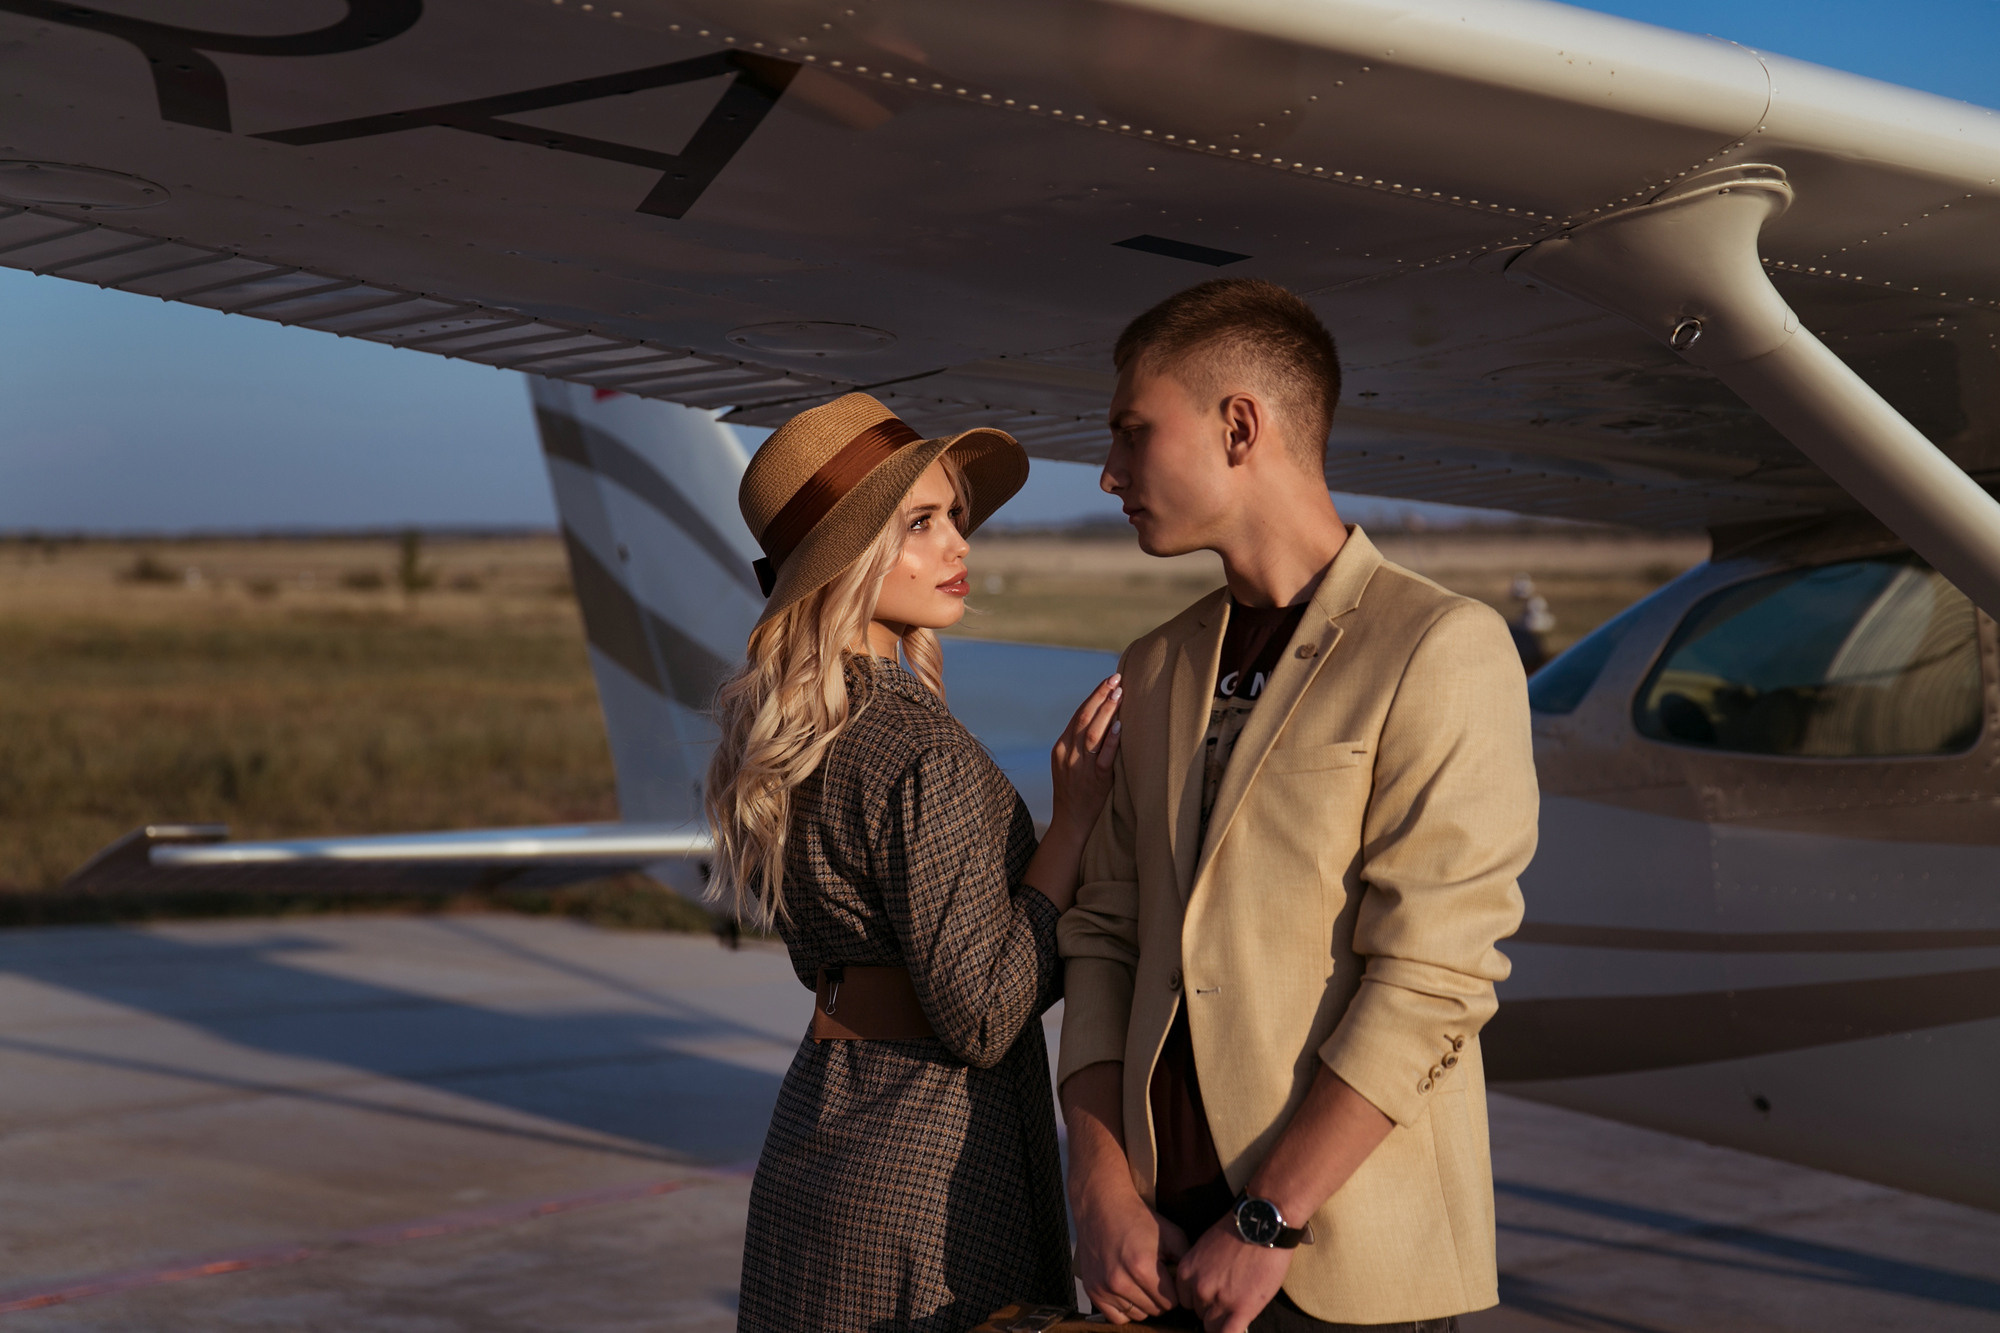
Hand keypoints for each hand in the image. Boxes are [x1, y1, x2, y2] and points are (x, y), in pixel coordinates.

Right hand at [1049, 673, 1120, 839]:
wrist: (1070, 822)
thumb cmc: (1074, 791)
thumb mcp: (1069, 763)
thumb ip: (1079, 743)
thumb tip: (1101, 717)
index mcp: (1061, 747)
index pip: (1078, 715)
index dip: (1094, 696)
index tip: (1108, 680)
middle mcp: (1068, 754)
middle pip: (1084, 718)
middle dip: (1101, 696)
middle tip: (1117, 678)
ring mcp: (1080, 767)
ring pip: (1093, 733)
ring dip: (1107, 711)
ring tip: (1120, 693)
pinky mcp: (1095, 781)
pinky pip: (1104, 757)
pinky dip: (1111, 740)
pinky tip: (1120, 725)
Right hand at [1072, 1172, 1186, 1323]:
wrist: (1102, 1206)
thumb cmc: (1138, 1219)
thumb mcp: (1171, 1234)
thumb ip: (1185, 1261)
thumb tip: (1192, 1286)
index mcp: (1143, 1267)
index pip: (1171, 1302)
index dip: (1174, 1290)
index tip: (1168, 1277)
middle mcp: (1121, 1281)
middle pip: (1155, 1310)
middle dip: (1159, 1297)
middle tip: (1154, 1277)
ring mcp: (1104, 1288)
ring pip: (1137, 1315)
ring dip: (1143, 1303)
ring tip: (1140, 1282)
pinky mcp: (1093, 1291)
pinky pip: (1116, 1317)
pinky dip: (1125, 1308)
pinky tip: (1127, 1291)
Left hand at [1172, 1219, 1293, 1332]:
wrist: (1263, 1224)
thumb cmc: (1238, 1230)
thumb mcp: (1205, 1247)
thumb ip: (1200, 1270)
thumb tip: (1203, 1286)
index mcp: (1187, 1271)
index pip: (1185, 1300)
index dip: (1200, 1299)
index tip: (1212, 1296)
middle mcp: (1199, 1288)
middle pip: (1199, 1313)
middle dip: (1213, 1307)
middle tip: (1230, 1295)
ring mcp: (1219, 1300)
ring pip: (1212, 1326)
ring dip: (1224, 1319)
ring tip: (1239, 1304)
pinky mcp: (1241, 1309)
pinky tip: (1237, 1325)